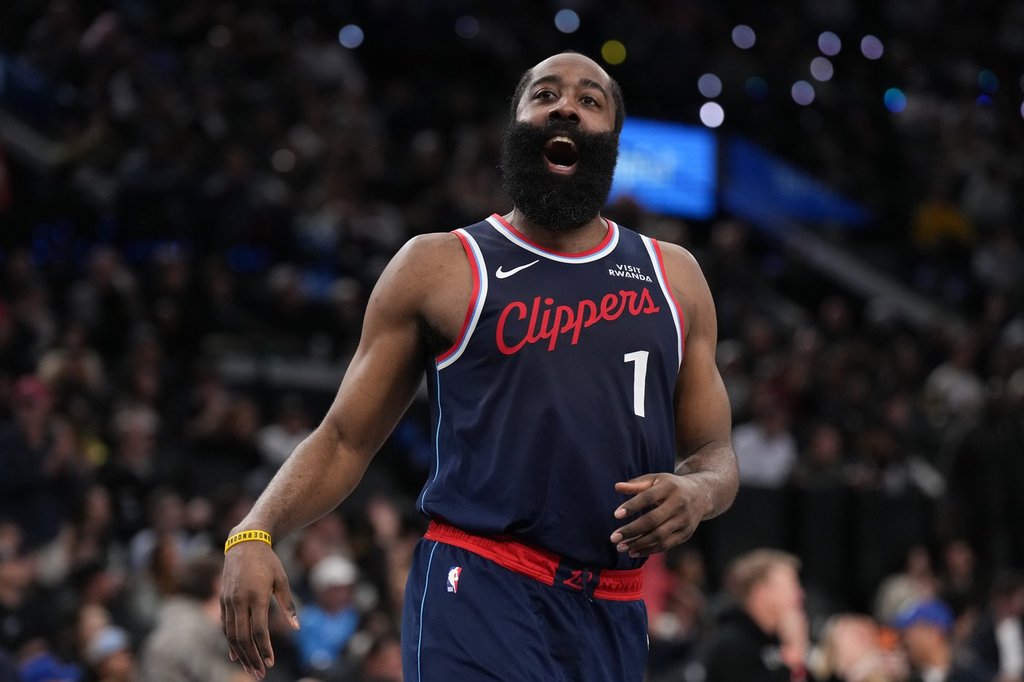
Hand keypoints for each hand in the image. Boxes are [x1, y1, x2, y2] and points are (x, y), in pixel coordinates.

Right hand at [220, 541, 298, 679]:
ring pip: (232, 635)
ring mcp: (228, 602)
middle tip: (260, 674)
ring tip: (250, 669)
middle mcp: (239, 601)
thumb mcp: (282, 580)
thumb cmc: (268, 562)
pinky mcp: (223, 600)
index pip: (259, 630)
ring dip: (240, 654)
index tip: (271, 662)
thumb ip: (288, 605)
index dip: (264, 648)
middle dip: (252, 658)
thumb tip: (297, 628)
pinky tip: (236, 655)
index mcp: (256, 596)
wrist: (245, 544)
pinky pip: (225, 626)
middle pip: (243, 637)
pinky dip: (230, 642)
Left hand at [609, 473, 711, 557]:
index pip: (648, 497)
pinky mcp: (685, 534)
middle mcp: (679, 504)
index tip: (616, 515)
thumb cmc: (670, 486)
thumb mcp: (656, 480)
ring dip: (638, 544)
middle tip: (613, 537)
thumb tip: (616, 487)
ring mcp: (684, 521)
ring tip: (621, 547)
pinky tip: (634, 551)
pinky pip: (666, 545)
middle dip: (632, 530)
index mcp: (669, 487)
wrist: (701, 495)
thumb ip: (636, 484)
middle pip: (653, 520)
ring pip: (659, 536)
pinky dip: (649, 550)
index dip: (632, 506)